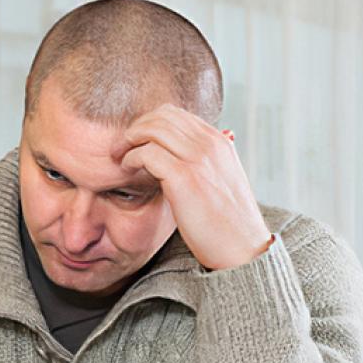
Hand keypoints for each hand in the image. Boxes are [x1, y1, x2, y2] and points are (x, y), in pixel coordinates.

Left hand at [115, 104, 271, 269]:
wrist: (242, 248)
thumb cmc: (227, 221)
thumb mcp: (223, 180)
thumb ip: (209, 160)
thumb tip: (198, 146)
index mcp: (219, 142)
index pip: (175, 114)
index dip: (149, 123)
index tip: (135, 141)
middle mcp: (210, 144)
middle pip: (161, 115)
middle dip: (136, 128)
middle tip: (121, 147)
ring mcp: (198, 159)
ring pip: (152, 129)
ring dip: (129, 141)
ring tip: (121, 158)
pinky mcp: (184, 177)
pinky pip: (147, 153)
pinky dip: (131, 158)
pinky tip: (127, 169)